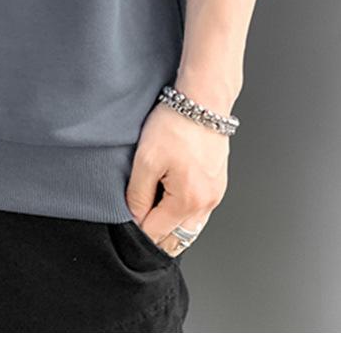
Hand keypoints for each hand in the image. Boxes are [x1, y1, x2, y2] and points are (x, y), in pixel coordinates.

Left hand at [125, 99, 229, 256]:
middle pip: (177, 238)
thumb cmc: (176, 125)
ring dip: (170, 228)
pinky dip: (183, 216)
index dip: (137, 232)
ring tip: (151, 215)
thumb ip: (137, 195)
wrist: (203, 102)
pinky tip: (169, 206)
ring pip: (190, 228)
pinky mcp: (217, 186)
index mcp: (188, 202)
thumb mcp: (146, 160)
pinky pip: (199, 213)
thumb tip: (134, 219)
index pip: (157, 234)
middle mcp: (206, 204)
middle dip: (156, 236)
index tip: (123, 225)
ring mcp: (215, 196)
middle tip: (136, 223)